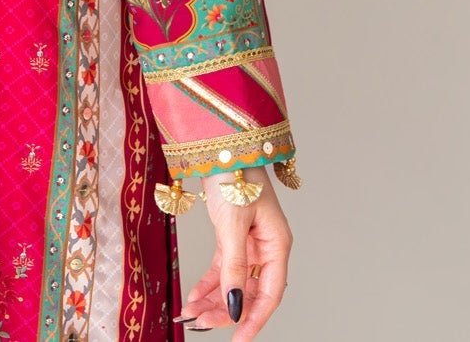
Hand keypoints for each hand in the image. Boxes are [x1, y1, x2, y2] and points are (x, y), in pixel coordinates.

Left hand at [178, 168, 291, 336]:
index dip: (254, 319)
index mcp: (277, 244)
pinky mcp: (232, 235)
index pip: (270, 294)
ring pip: (234, 282)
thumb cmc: (235, 177)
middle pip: (249, 290)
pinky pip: (223, 267)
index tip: (238, 339)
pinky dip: (209, 282)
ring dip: (214, 299)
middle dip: (225, 310)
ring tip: (192, 315)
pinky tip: (194, 295)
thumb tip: (234, 306)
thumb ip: (234, 268)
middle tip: (201, 324)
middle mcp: (266, 246)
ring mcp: (250, 241)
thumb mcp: (233, 225)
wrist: (220, 146)